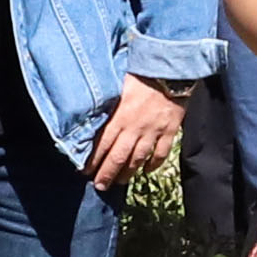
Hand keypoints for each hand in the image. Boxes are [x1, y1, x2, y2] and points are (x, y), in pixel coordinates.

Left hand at [86, 78, 185, 192]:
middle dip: (107, 173)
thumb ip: (107, 103)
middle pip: (118, 157)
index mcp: (119, 116)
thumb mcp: (117, 86)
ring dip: (128, 172)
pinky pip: (161, 153)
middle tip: (100, 186)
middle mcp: (134, 128)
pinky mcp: (169, 131)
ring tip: (120, 182)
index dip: (93, 160)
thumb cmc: (141, 73)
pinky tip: (146, 170)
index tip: (85, 171)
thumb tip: (91, 114)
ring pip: (138, 158)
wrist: (171, 70)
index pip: (102, 144)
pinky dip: (153, 164)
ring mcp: (153, 131)